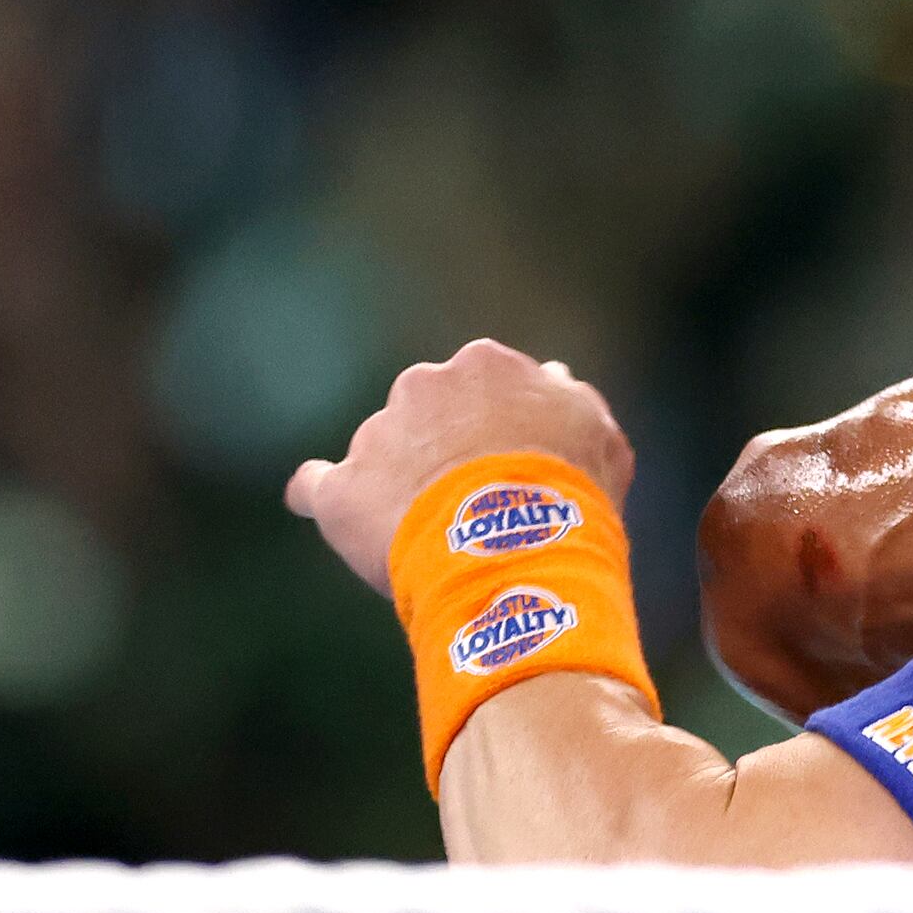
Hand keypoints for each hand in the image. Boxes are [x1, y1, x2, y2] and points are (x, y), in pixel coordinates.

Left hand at [287, 341, 635, 592]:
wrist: (515, 546)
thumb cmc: (568, 491)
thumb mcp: (597, 435)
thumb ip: (568, 399)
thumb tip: (552, 375)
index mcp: (484, 365)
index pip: (485, 388)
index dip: (498, 431)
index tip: (511, 466)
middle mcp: (422, 385)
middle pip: (427, 415)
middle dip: (443, 451)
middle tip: (474, 505)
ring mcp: (377, 435)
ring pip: (382, 455)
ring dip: (399, 486)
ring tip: (431, 539)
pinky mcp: (342, 490)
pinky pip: (316, 488)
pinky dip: (320, 496)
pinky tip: (318, 504)